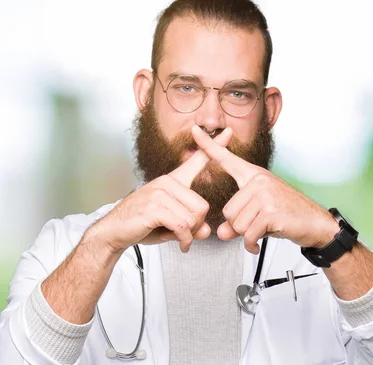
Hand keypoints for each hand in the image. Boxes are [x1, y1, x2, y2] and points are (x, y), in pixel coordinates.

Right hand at [92, 128, 232, 252]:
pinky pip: (182, 227)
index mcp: (172, 181)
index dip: (214, 146)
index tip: (228, 131)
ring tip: (175, 236)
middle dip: (196, 225)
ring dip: (188, 234)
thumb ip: (191, 225)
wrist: (113, 232)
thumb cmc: (142, 225)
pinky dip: (184, 240)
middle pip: (202, 206)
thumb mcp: (172, 225)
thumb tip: (206, 231)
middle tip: (183, 233)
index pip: (197, 160)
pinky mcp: (154, 208)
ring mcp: (159, 193)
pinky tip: (181, 245)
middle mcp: (167, 183)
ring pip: (193, 218)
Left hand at [191, 125, 338, 253]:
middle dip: (240, 226)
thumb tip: (222, 233)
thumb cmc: (289, 215)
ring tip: (265, 229)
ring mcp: (265, 194)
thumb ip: (236, 222)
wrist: (316, 223)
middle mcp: (258, 181)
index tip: (194, 130)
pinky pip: (248, 234)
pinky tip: (260, 243)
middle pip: (228, 211)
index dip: (209, 145)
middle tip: (259, 224)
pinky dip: (252, 244)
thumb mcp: (259, 215)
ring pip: (236, 224)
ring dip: (248, 234)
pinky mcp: (270, 212)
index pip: (227, 159)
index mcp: (254, 176)